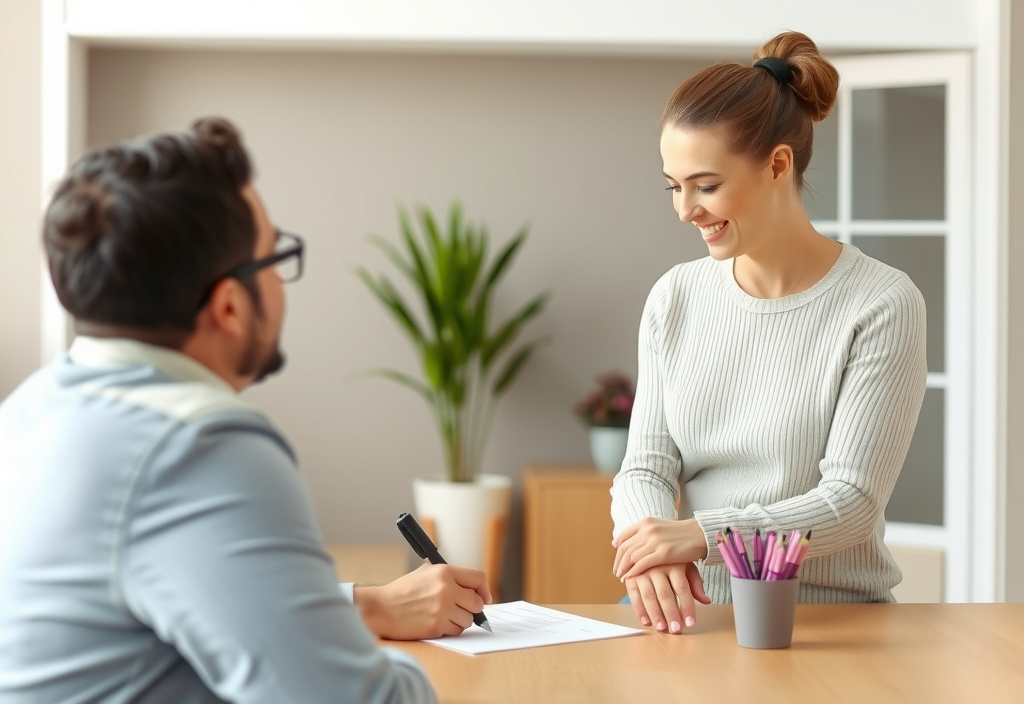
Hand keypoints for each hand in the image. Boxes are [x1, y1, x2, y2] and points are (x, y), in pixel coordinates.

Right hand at [353, 563, 491, 639]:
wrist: (381, 608)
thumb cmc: (403, 591)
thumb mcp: (426, 572)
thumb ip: (449, 577)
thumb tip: (474, 588)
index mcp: (444, 572)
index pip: (478, 578)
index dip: (484, 590)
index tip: (485, 598)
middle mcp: (446, 589)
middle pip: (477, 603)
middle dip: (472, 608)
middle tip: (461, 609)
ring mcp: (442, 609)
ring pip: (468, 619)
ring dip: (460, 620)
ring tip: (444, 615)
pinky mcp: (436, 626)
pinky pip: (456, 631)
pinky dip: (450, 629)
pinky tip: (436, 623)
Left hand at [612, 517, 707, 580]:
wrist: (700, 534)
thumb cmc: (680, 534)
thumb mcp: (659, 528)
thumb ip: (643, 533)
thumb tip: (621, 542)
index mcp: (645, 523)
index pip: (624, 537)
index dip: (617, 551)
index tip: (617, 561)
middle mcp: (648, 530)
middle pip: (625, 548)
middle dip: (619, 562)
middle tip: (617, 573)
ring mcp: (655, 541)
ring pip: (631, 556)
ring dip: (623, 569)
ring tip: (622, 578)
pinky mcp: (664, 553)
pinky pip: (642, 564)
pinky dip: (633, 572)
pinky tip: (630, 578)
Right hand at [624, 563, 709, 633]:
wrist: (649, 543)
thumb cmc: (671, 559)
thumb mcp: (686, 566)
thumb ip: (695, 583)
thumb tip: (706, 601)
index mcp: (673, 564)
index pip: (682, 588)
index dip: (687, 606)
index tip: (690, 623)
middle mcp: (656, 567)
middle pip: (665, 593)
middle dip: (671, 613)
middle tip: (676, 629)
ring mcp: (642, 571)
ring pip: (649, 595)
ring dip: (655, 614)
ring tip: (662, 628)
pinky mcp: (630, 576)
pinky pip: (634, 595)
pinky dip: (639, 609)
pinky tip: (646, 621)